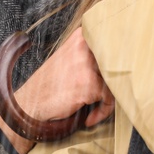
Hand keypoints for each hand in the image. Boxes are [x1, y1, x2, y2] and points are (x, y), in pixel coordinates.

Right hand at [0, 28, 113, 153]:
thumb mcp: (70, 58)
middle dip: (118, 82)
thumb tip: (125, 61)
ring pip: (117, 80)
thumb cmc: (51, 84)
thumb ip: (93, 55)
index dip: (123, 59)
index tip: (124, 72)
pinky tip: (90, 117)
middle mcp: (84, 45)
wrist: (29, 104)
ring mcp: (86, 64)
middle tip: (109, 96)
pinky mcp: (89, 83)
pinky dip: (103, 111)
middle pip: (119, 62)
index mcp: (81, 36)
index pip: (116, 42)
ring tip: (95, 110)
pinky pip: (110, 98)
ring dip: (109, 99)